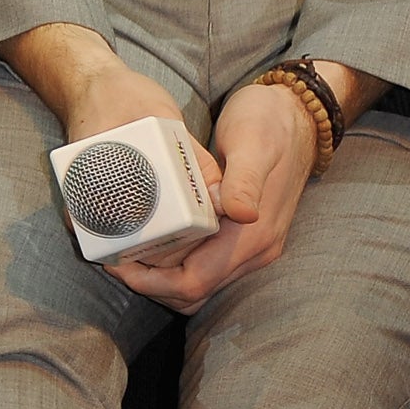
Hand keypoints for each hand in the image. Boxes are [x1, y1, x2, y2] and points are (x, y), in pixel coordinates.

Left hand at [111, 82, 318, 314]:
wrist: (297, 117)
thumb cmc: (269, 124)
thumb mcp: (252, 144)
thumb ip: (245, 180)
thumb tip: (241, 213)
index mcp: (254, 236)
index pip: (196, 282)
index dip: (153, 282)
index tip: (117, 265)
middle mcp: (255, 250)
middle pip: (194, 291)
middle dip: (150, 283)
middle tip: (113, 259)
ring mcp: (251, 246)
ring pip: (198, 282)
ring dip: (159, 276)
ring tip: (124, 251)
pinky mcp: (244, 236)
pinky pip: (204, 265)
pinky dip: (173, 263)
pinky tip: (149, 239)